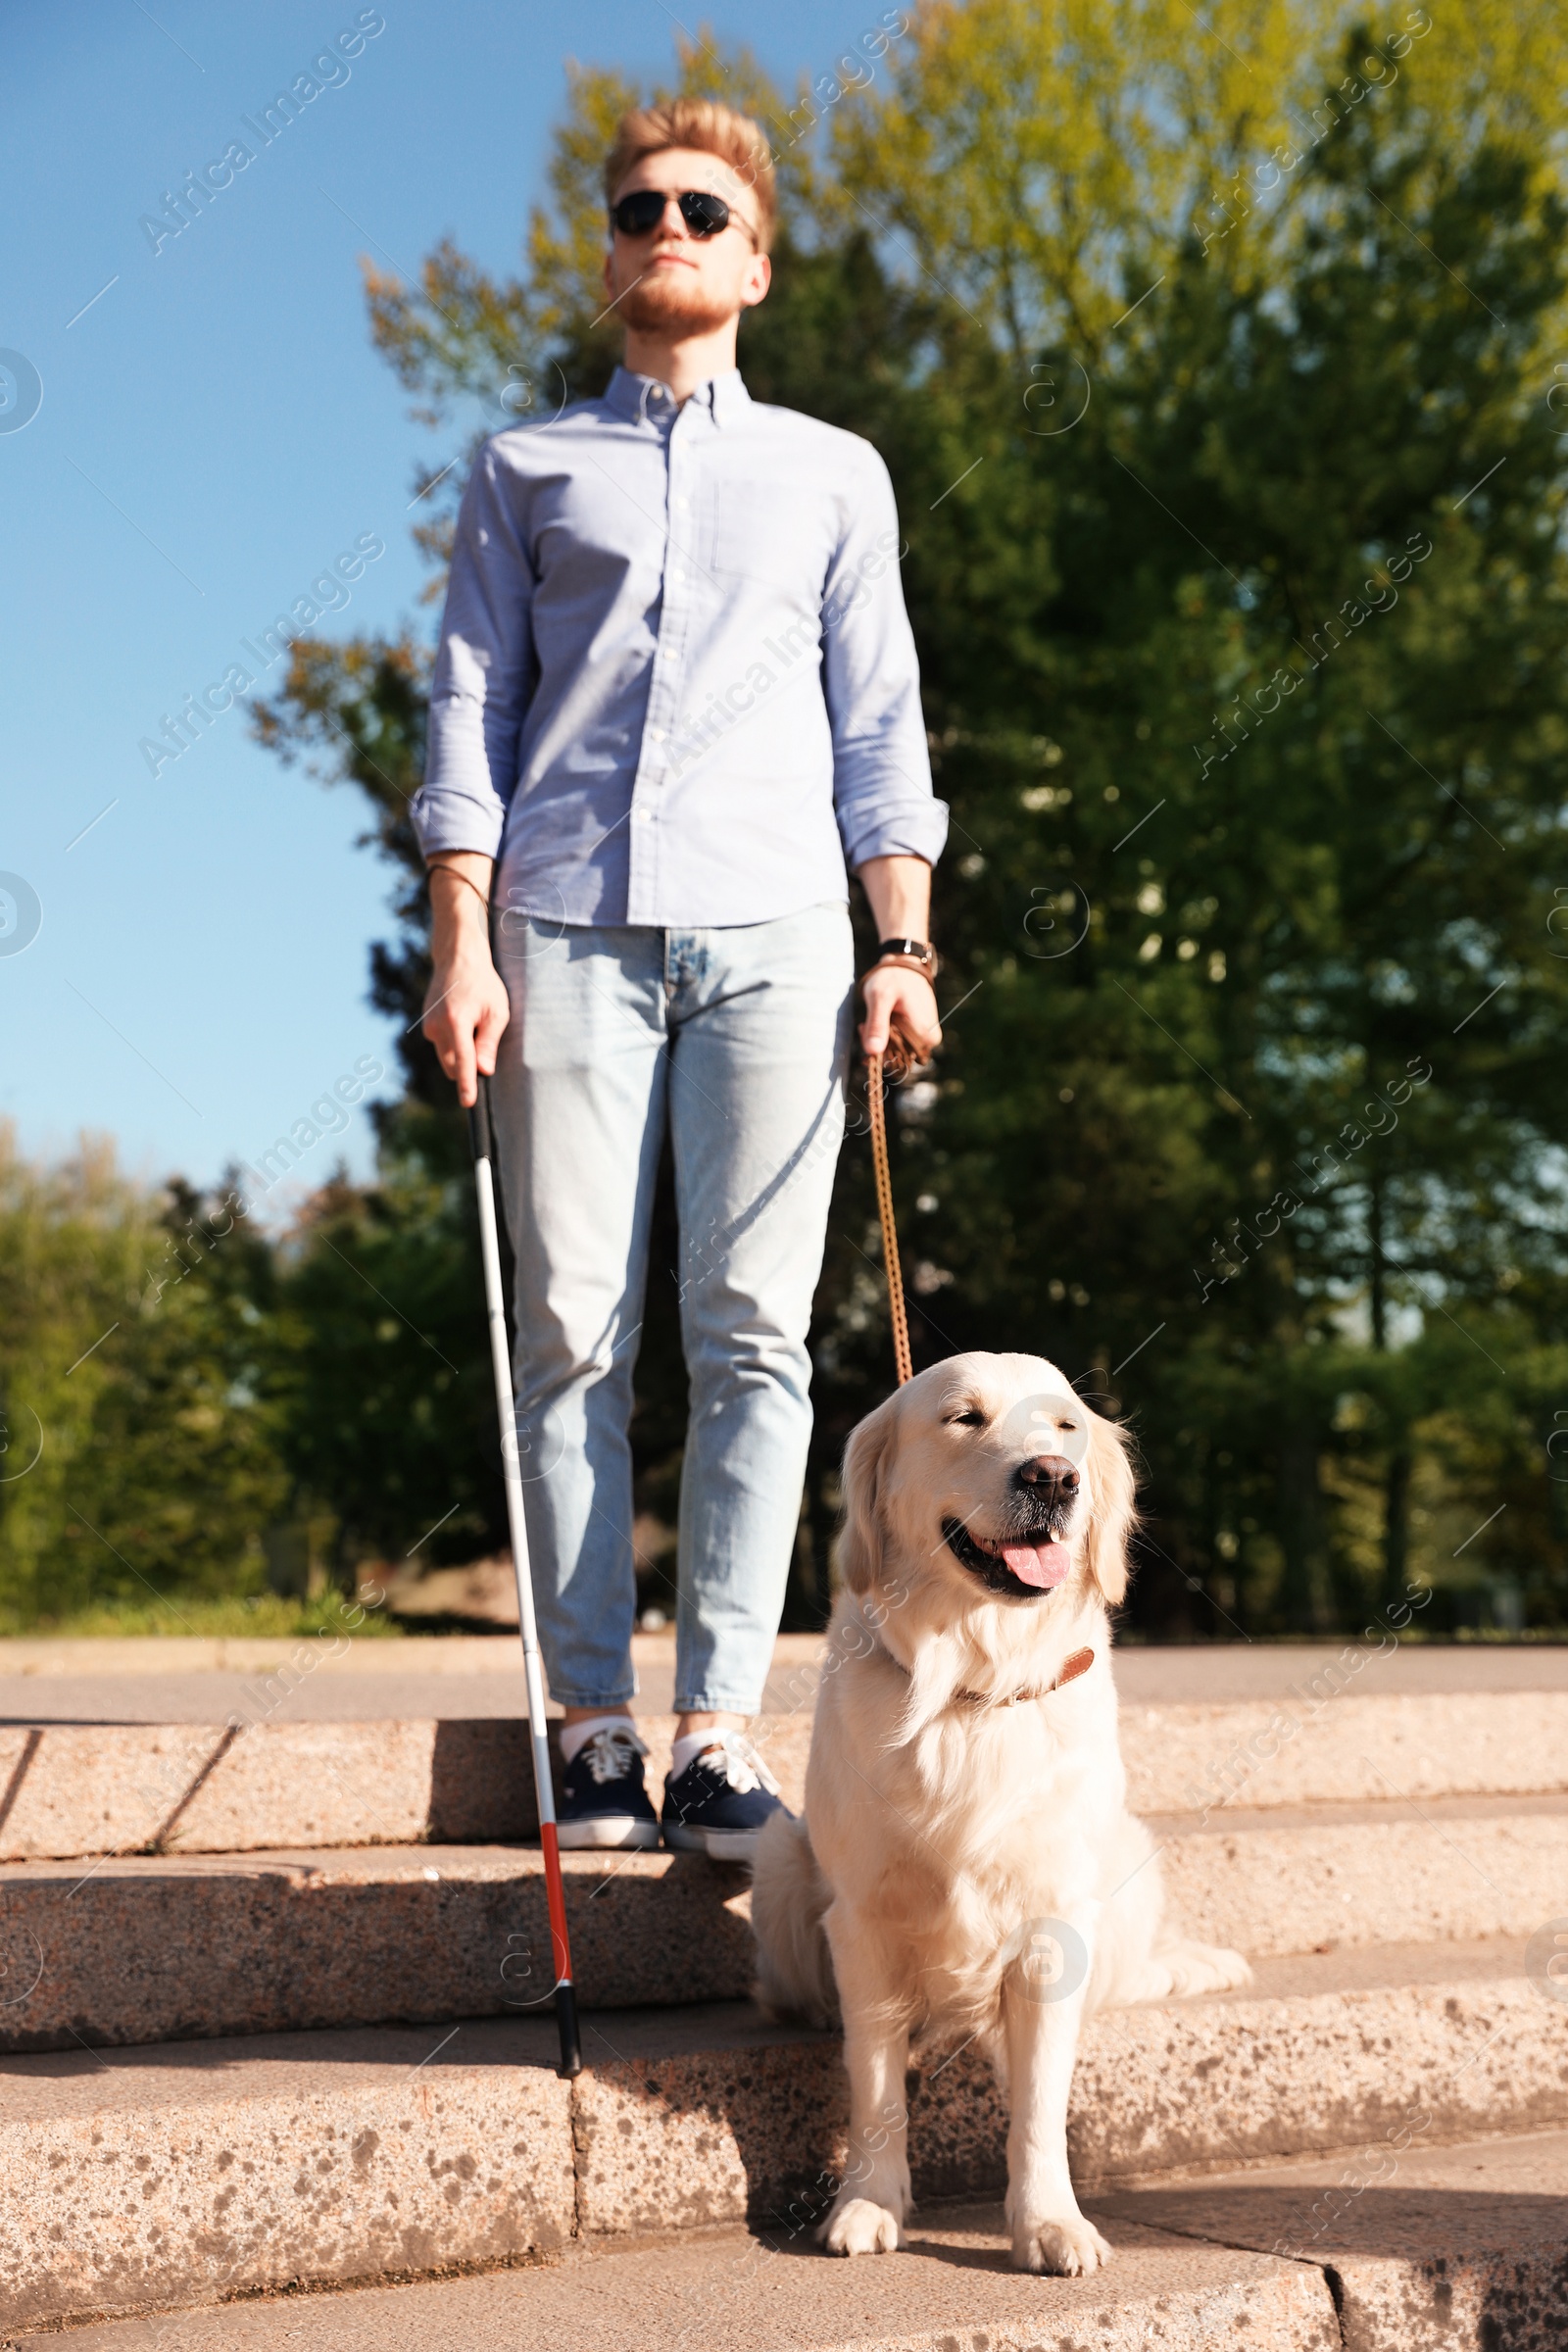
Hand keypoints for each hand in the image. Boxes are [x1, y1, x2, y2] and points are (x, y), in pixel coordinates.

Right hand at [422, 858, 508, 1107]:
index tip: (468, 1104)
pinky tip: (464, 1018)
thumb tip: (484, 1071)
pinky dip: (455, 1042)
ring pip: (447, 1056)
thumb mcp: (497, 1012)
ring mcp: (429, 1026)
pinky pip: (443, 1045)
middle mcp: (437, 1027)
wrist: (457, 959)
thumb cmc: (483, 984)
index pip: (464, 1063)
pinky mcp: (426, 1025)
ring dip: (462, 1052)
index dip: (468, 1085)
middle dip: (468, 1065)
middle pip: (453, 1065)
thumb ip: (489, 1043)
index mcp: (457, 1023)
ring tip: (475, 1022)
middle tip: (485, 1038)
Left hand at [858, 964, 941, 1066]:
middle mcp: (929, 1040)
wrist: (904, 967)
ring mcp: (926, 1038)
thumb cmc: (893, 979)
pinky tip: (877, 1022)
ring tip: (869, 1021)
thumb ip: (877, 1025)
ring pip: (897, 1052)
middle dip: (877, 1044)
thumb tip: (873, 1052)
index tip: (864, 1032)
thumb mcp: (880, 998)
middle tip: (863, 1025)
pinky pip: (901, 1045)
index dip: (878, 1050)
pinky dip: (885, 1037)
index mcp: (924, 1033)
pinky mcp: (920, 1035)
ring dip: (880, 1041)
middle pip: (898, 1058)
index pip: (899, 1059)